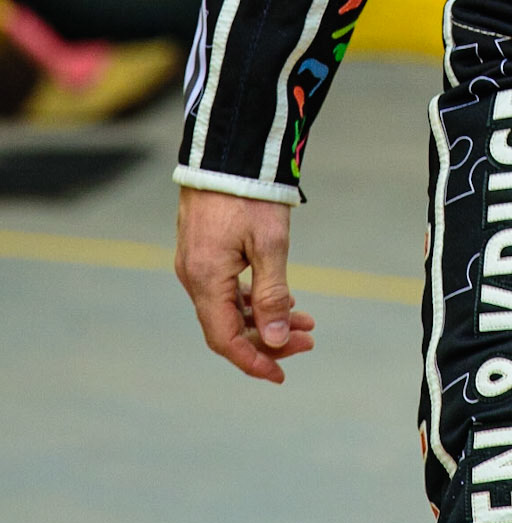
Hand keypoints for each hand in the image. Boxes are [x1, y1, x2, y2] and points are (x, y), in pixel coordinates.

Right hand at [175, 186, 315, 382]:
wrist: (228, 149)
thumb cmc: (250, 192)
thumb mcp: (269, 244)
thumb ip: (272, 295)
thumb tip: (277, 340)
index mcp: (205, 279)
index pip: (224, 339)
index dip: (253, 360)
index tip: (281, 373)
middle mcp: (193, 276)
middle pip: (228, 326)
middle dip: (268, 339)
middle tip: (308, 341)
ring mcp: (196, 262)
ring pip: (228, 307)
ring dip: (264, 318)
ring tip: (305, 320)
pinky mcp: (203, 249)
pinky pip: (225, 287)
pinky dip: (252, 298)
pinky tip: (280, 295)